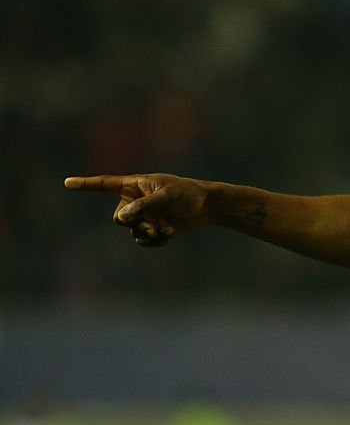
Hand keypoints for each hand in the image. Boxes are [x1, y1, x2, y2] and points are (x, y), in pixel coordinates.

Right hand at [64, 174, 211, 246]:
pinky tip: (169, 236)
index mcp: (135, 185)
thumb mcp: (166, 196)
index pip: (106, 184)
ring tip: (163, 231)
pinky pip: (143, 240)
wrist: (207, 207)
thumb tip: (122, 218)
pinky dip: (154, 241)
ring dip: (146, 234)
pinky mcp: (154, 228)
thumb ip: (144, 205)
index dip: (86, 184)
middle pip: (119, 217)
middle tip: (151, 226)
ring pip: (131, 231)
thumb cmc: (188, 194)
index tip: (67, 183)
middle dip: (133, 224)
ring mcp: (144, 215)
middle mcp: (135, 200)